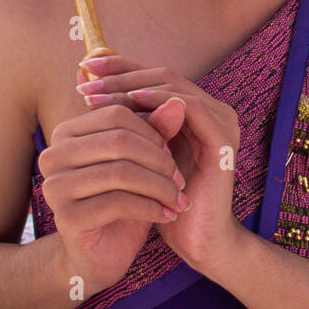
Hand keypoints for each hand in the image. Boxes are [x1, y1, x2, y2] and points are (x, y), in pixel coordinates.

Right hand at [38, 96, 187, 295]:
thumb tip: (178, 102)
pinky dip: (151, 207)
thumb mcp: (142, 164)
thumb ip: (157, 132)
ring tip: (178, 199)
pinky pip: (118, 203)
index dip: (153, 131)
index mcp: (66, 133)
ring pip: (121, 172)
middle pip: (119, 141)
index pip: (117, 114)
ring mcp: (55, 187)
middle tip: (180, 179)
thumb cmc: (123, 202)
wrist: (101, 255)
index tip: (175, 153)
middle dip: (158, 160)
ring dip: (159, 186)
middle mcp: (53, 155)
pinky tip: (167, 215)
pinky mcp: (67, 218)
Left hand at [76, 53, 244, 277]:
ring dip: (132, 87)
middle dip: (122, 76)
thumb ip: (126, 124)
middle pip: (163, 76)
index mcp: (195, 112)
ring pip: (173, 87)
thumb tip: (87, 91)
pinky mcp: (224, 138)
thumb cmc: (164, 201)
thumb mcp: (139, 157)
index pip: (156, 77)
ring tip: (98, 95)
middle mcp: (213, 111)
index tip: (85, 70)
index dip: (121, 68)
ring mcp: (222, 122)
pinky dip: (159, 101)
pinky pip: (191, 108)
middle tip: (86, 78)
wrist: (197, 240)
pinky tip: (130, 104)